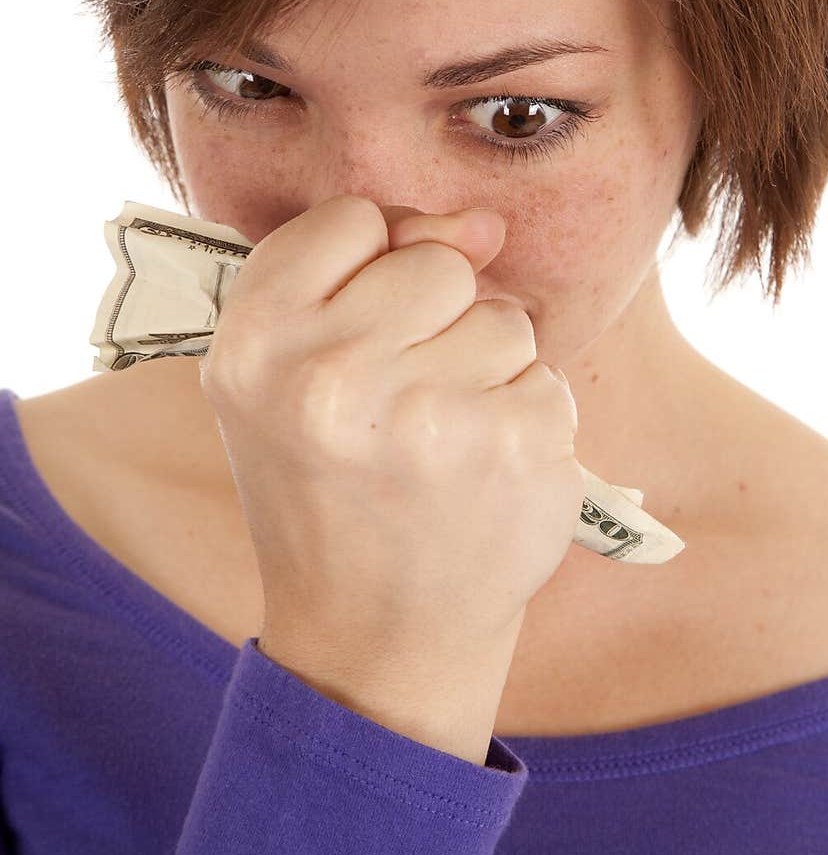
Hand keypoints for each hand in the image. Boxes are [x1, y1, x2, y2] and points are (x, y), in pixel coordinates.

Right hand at [199, 195, 584, 760]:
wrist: (374, 636)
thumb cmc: (332, 486)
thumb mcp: (296, 372)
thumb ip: (368, 273)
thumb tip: (487, 223)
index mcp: (253, 342)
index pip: (352, 219)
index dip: (372, 269)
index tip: (362, 334)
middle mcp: (326, 375)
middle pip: (438, 263)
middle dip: (438, 319)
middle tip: (403, 403)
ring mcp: (421, 416)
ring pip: (503, 318)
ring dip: (489, 373)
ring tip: (442, 443)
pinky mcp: (507, 449)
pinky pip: (547, 378)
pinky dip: (529, 421)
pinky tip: (485, 475)